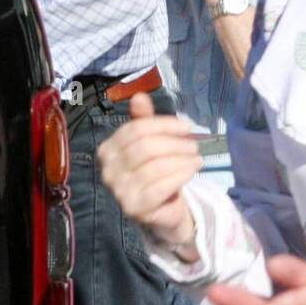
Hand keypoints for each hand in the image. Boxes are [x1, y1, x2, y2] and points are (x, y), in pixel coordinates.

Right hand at [97, 93, 201, 246]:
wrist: (164, 207)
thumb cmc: (157, 169)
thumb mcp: (152, 141)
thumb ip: (145, 120)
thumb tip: (139, 96)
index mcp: (108, 150)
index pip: (135, 129)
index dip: (164, 125)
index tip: (187, 126)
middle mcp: (108, 171)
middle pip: (145, 147)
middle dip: (175, 143)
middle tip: (194, 145)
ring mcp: (120, 192)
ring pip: (154, 167)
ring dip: (182, 160)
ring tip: (197, 158)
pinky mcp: (135, 209)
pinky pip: (160, 187)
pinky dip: (180, 175)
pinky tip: (191, 171)